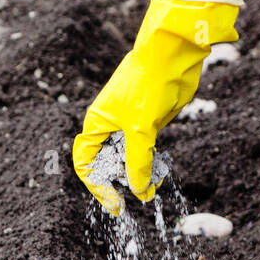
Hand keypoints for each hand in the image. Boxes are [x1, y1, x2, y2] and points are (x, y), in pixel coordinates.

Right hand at [73, 0, 240, 214]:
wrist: (173, 56)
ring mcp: (129, 126)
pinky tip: (161, 175)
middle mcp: (110, 126)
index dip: (97, 186)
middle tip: (142, 196)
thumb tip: (138, 191)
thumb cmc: (149, 84)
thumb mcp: (141, 129)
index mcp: (97, 124)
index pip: (86, 163)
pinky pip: (145, 153)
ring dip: (140, 177)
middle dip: (122, 184)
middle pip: (108, 165)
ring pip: (129, 161)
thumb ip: (138, 162)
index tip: (116, 203)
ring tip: (154, 188)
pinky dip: (152, 166)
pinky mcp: (148, 125)